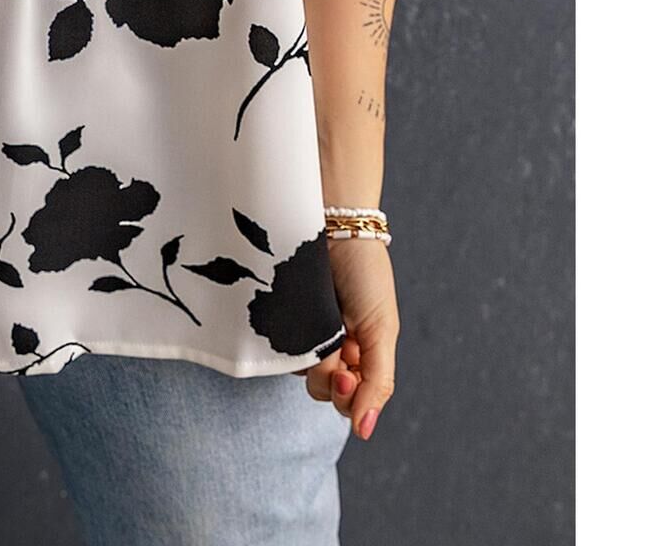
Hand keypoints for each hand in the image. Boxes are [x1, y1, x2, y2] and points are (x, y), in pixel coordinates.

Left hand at [294, 237, 397, 439]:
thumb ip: (377, 382)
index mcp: (358, 356)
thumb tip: (364, 431)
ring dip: (307, 354)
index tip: (343, 375)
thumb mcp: (381, 330)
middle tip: (335, 348)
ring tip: (320, 320)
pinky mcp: (278, 315)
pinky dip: (284, 337)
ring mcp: (301, 331)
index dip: (345, 398)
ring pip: (297, 370)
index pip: (348, 401)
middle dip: (326, 376)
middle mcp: (329, 348)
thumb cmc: (366, 275)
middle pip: (321, 390)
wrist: (337, 225)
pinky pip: (274, 343)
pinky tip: (295, 315)